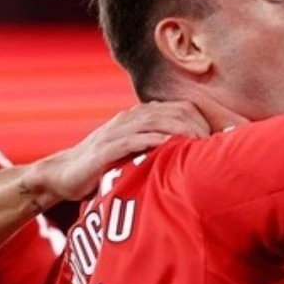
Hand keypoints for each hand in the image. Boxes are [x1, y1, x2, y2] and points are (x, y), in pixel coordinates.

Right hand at [22, 101, 209, 201]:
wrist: (62, 175)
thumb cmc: (103, 167)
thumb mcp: (135, 154)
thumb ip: (159, 150)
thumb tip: (193, 159)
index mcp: (139, 117)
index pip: (179, 108)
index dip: (203, 119)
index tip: (221, 137)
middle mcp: (129, 119)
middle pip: (173, 111)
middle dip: (198, 124)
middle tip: (216, 143)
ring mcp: (116, 132)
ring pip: (155, 121)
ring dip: (180, 129)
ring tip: (200, 142)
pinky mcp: (104, 149)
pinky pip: (131, 140)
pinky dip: (150, 140)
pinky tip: (167, 145)